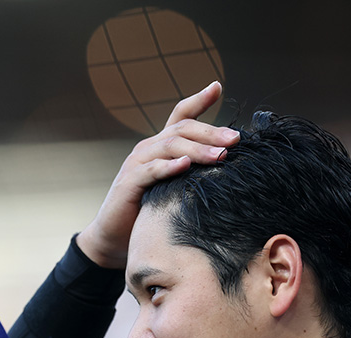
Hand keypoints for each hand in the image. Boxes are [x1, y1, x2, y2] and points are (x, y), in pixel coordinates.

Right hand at [76, 81, 239, 268]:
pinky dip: (168, 166)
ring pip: (169, 146)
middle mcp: (148, 149)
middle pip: (181, 129)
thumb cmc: (149, 212)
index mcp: (160, 147)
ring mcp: (136, 163)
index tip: (217, 87)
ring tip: (219, 156)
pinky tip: (184, 166)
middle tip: (235, 140)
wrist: (115, 237)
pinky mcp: (128, 183)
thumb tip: (230, 167)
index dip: (198, 100)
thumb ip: (194, 174)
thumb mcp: (175, 187)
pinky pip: (150, 170)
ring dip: (197, 150)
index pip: (180, 116)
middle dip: (210, 132)